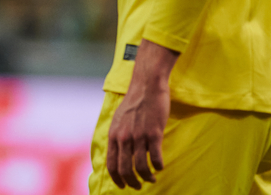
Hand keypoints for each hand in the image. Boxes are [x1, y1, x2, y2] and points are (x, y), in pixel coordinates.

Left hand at [106, 40, 178, 188]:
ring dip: (147, 177)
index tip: (123, 186)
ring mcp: (138, 136)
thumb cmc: (134, 102)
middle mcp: (124, 137)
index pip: (111, 165)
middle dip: (132, 183)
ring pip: (141, 167)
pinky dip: (158, 166)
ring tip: (151, 178)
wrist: (146, 86)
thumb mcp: (118, 120)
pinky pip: (156, 158)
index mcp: (113, 135)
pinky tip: (160, 166)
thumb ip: (118, 136)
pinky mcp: (154, 133)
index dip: (117, 179)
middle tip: (138, 186)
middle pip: (125, 170)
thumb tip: (119, 153)